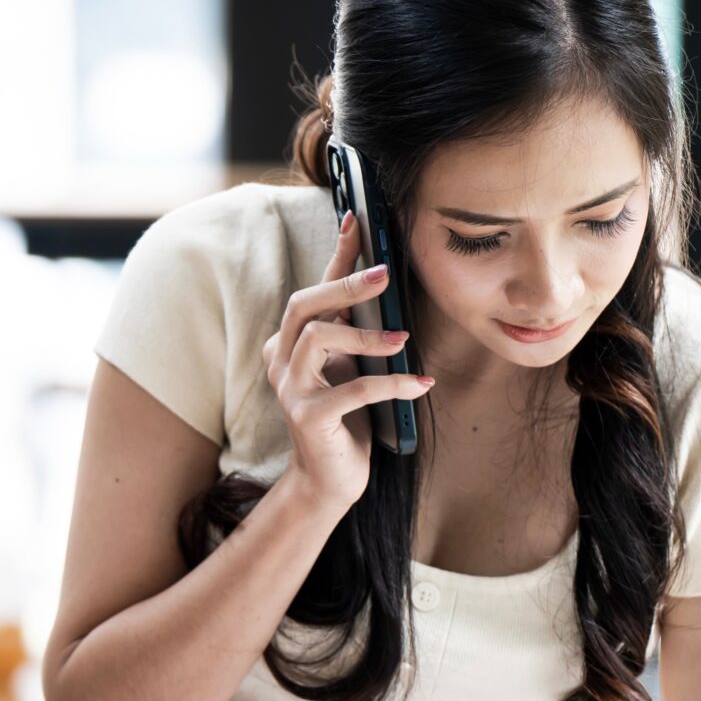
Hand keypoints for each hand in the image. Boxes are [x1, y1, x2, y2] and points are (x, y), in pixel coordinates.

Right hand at [259, 208, 436, 513]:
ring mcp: (289, 390)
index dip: (336, 255)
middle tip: (384, 275)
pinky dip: (391, 383)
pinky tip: (420, 384)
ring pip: (318, 340)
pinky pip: (352, 390)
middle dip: (344, 285)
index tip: (357, 220)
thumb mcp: (352, 366)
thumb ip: (355, 330)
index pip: (313, 290)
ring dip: (367, 336)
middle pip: (303, 305)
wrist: (330, 480)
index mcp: (290, 343)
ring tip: (404, 340)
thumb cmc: (346, 420)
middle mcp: (280, 361)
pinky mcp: (308, 418)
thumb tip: (382, 283)